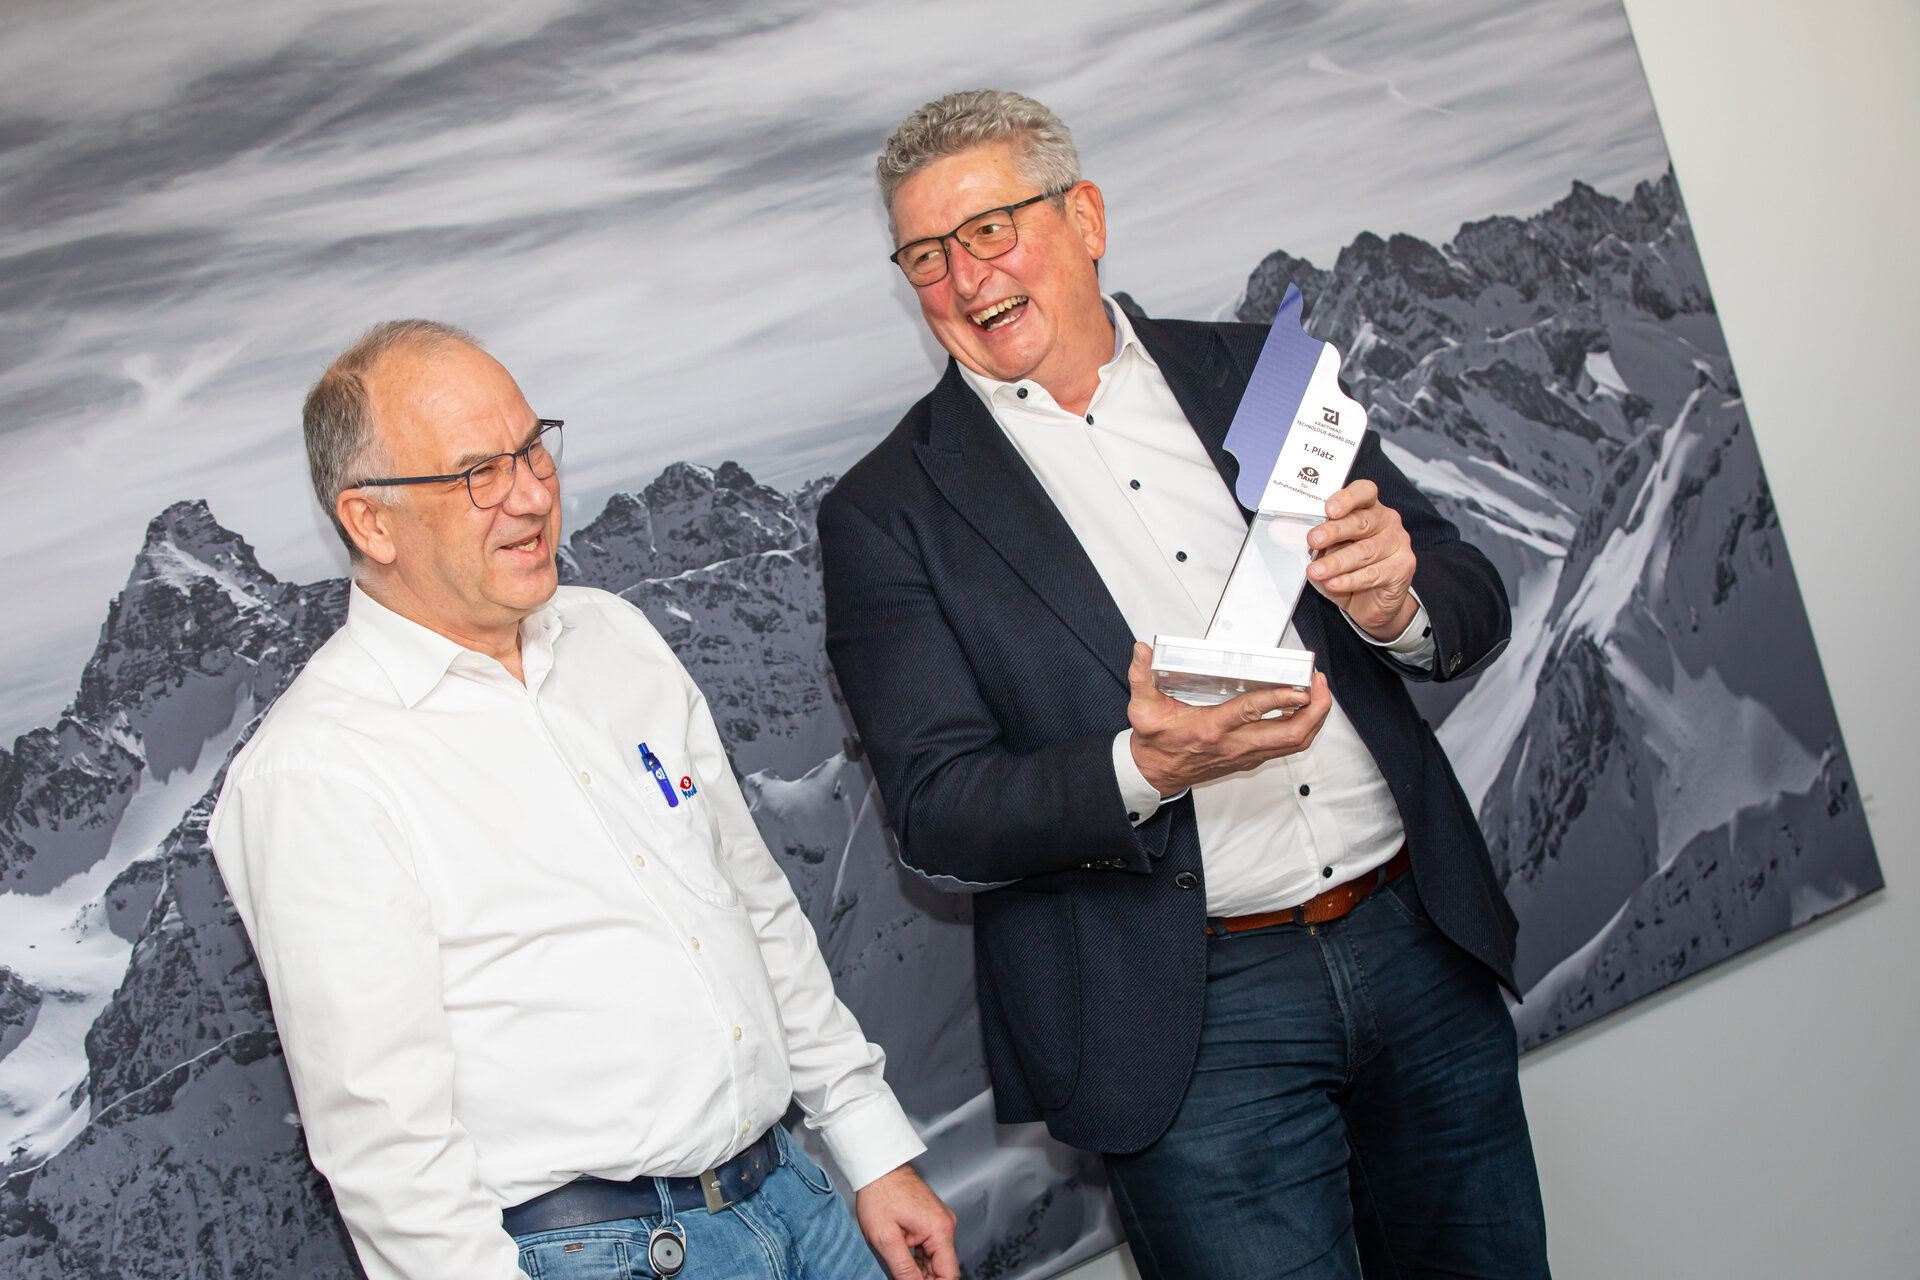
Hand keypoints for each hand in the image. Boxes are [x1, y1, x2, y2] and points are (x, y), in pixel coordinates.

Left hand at [855, 1163, 958, 1279]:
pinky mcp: (931, 1221)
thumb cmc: (880, 1194)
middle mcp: (945, 1226)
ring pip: (935, 1260)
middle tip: (902, 1279)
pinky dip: (918, 1260)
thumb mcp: (886, 1238)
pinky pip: (930, 1248)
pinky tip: (903, 1263)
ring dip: (920, 1272)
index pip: (949, 1274)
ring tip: (900, 1271)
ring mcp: (939, 1223)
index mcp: (940, 1230)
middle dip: (925, 1279)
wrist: (878, 1167)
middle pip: (942, 1268)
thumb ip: (903, 1269)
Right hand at [1127, 643, 1333, 794]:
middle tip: (1320, 684)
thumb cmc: (1155, 742)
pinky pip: (1287, 747)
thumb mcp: (1142, 709)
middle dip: (1315, 710)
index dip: (1279, 700)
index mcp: (1211, 728)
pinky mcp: (1250, 758)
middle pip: (1289, 734)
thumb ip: (1141, 677)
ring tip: (1320, 693)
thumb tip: (1142, 651)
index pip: (1252, 713)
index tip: (1299, 688)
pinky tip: (1306, 710)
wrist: (1155, 774)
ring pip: (1294, 743)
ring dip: (1314, 719)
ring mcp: (1246, 754)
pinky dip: (1303, 728)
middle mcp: (1235, 744)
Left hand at [1306, 479, 1417, 639]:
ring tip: (1315, 571)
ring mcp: (1398, 543)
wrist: (1372, 602)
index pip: (1363, 492)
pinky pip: (1374, 573)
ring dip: (1336, 562)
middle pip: (1361, 521)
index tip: (1329, 508)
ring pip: (1365, 551)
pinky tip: (1334, 583)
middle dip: (1334, 531)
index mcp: (1368, 508)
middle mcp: (1386, 521)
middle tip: (1313, 540)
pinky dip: (1351, 580)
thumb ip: (1312, 540)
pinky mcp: (1403, 567)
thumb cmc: (1348, 569)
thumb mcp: (1326, 551)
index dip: (1347, 497)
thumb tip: (1283, 532)